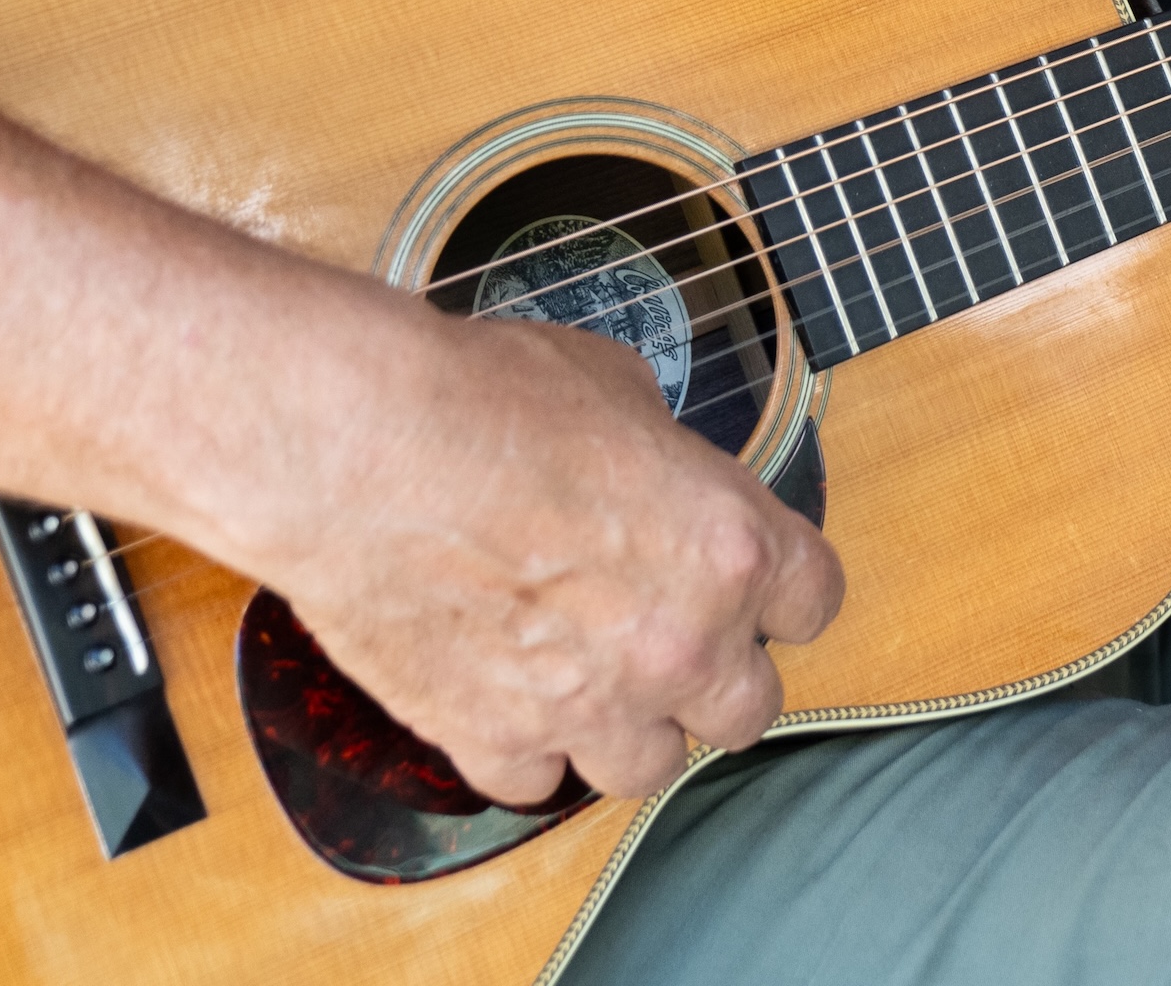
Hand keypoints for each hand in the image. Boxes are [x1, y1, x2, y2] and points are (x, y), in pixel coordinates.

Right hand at [230, 296, 846, 802]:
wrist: (355, 450)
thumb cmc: (479, 400)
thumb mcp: (617, 388)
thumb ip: (662, 457)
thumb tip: (655, 469)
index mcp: (731, 547)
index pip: (815, 602)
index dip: (785, 592)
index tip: (761, 589)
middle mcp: (678, 642)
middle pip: (748, 710)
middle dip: (717, 678)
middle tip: (675, 644)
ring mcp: (589, 704)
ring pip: (649, 768)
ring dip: (627, 728)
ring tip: (591, 681)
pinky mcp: (492, 738)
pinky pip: (535, 782)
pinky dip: (524, 749)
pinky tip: (506, 698)